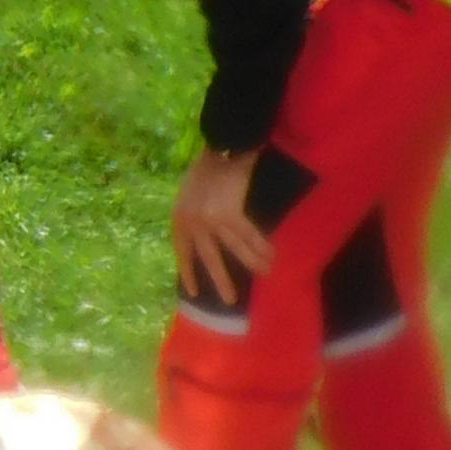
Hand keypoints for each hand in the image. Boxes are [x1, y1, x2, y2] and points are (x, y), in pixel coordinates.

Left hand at [173, 144, 273, 306]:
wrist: (221, 148)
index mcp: (179, 218)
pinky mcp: (229, 214)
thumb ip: (192, 216)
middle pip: (208, 258)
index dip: (188, 271)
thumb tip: (204, 237)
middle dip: (220, 280)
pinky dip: (261, 246)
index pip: (183, 252)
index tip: (193, 290)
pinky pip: (249, 235)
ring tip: (265, 274)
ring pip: (235, 248)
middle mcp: (192, 223)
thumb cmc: (206, 168)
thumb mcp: (188, 195)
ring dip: (252, 262)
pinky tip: (270, 256)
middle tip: (230, 301)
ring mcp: (210, 220)